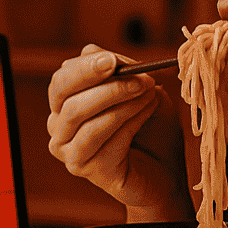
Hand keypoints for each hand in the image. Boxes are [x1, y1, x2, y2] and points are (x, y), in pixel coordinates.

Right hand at [47, 45, 189, 216]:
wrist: (167, 173)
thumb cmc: (151, 130)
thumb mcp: (137, 91)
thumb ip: (116, 71)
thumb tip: (97, 53)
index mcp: (65, 106)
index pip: (61, 80)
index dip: (86, 67)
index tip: (115, 60)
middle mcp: (60, 130)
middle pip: (66, 98)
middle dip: (101, 82)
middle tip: (138, 76)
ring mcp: (70, 153)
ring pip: (84, 118)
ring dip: (121, 99)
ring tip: (150, 90)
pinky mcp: (87, 170)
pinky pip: (104, 138)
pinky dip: (130, 119)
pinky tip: (149, 109)